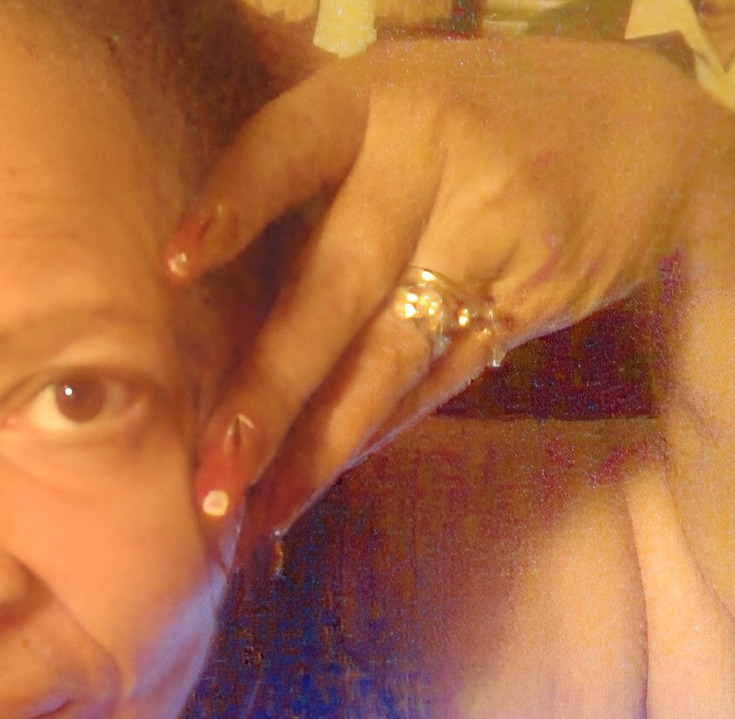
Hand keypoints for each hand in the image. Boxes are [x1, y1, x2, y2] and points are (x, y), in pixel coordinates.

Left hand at [170, 37, 721, 556]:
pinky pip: (435, 382)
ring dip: (319, 447)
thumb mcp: (388, 108)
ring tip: (257, 513)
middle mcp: (426, 169)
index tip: (175, 268)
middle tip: (213, 472)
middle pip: (335, 289)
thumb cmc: (466, 120)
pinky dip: (373, 435)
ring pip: (388, 361)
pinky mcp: (527, 302)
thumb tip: (200, 292)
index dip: (235, 203)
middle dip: (270, 393)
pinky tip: (321, 482)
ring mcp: (487, 239)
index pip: (289, 148)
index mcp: (372, 105)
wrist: (642, 128)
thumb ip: (311, 177)